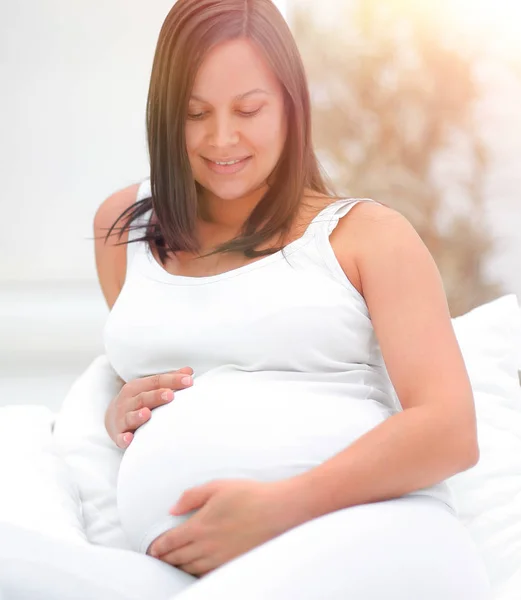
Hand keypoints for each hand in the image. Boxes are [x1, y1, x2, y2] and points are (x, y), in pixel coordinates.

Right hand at [105, 366, 193, 448]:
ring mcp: (122, 418)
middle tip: (170, 395)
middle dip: (156, 396)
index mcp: (137, 387)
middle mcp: (128, 401)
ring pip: (130, 416)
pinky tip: (129, 439)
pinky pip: (120, 437)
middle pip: (143, 397)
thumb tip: (189, 371)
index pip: (156, 381)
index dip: (172, 380)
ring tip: (147, 413)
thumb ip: (169, 380)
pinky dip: (124, 438)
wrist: (112, 418)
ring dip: (138, 416)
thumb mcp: (150, 388)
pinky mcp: (118, 435)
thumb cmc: (138, 401)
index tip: (189, 381)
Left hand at [147, 478, 302, 576]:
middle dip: (166, 558)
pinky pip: (208, 573)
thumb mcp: (218, 486)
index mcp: (200, 526)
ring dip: (178, 566)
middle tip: (158, 558)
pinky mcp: (233, 563)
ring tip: (173, 564)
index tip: (152, 549)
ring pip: (191, 568)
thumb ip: (192, 497)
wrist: (279, 511)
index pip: (171, 542)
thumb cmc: (250, 495)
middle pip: (178, 558)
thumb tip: (173, 509)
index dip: (159, 547)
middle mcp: (207, 546)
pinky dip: (196, 573)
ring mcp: (220, 558)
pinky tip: (196, 569)